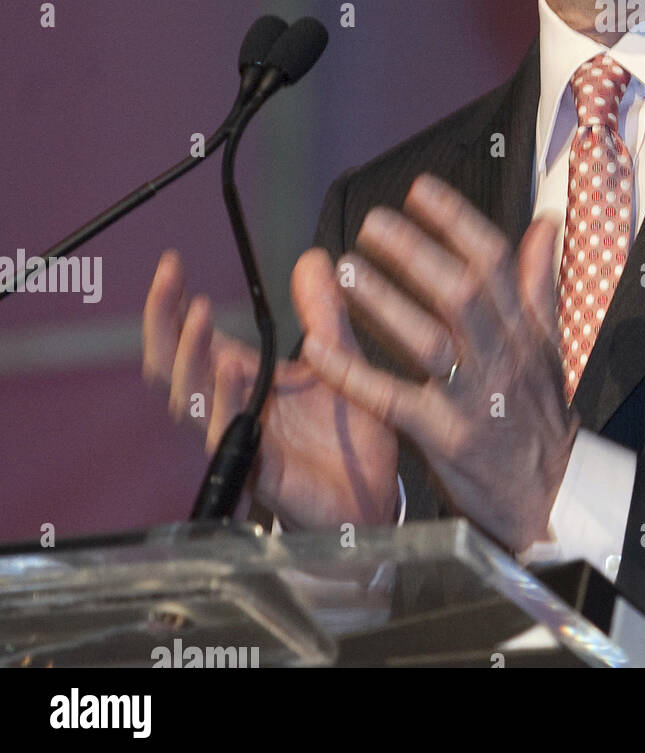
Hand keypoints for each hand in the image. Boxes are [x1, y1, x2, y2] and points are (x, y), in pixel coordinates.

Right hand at [142, 247, 397, 529]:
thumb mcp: (341, 358)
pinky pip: (229, 436)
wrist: (375, 492)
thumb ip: (325, 313)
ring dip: (189, 357)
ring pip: (190, 400)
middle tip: (168, 280)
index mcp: (247, 377)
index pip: (193, 338)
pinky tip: (230, 370)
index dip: (172, 304)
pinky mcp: (260, 468)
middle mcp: (234, 406)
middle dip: (162, 323)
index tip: (170, 263)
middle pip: (173, 366)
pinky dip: (225, 402)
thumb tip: (314, 259)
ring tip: (196, 315)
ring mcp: (241, 437)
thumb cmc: (350, 433)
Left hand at [300, 173, 579, 552]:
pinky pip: (394, 399)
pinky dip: (355, 374)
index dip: (457, 220)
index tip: (421, 189)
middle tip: (374, 222)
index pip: (495, 261)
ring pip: (429, 340)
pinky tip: (320, 348)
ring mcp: (473, 398)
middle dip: (417, 251)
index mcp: (523, 329)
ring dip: (385, 301)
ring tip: (345, 269)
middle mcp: (500, 356)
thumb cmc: (539, 419)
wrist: (552, 497)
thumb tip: (543, 222)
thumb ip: (538, 282)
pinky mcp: (445, 438)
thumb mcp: (550, 346)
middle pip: (461, 291)